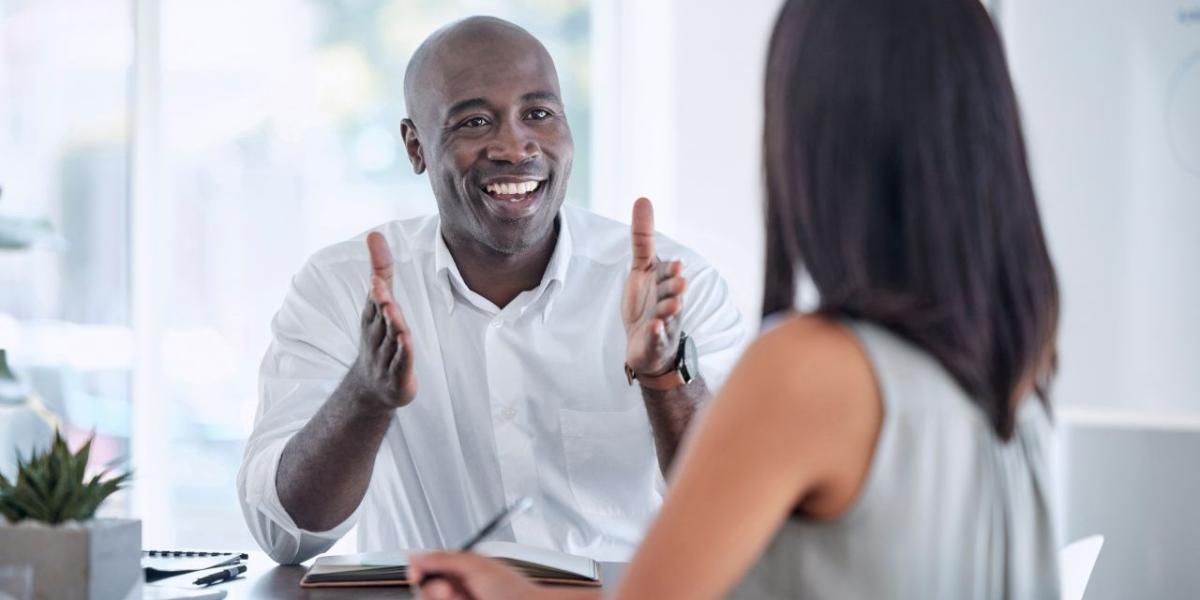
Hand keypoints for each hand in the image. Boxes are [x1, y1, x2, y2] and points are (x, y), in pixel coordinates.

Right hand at [349, 231, 416, 408]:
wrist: (371, 388)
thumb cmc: (379, 338)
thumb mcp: (379, 304)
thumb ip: (381, 270)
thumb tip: (374, 233)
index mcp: (372, 318)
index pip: (374, 300)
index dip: (376, 288)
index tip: (376, 275)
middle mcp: (376, 335)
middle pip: (380, 317)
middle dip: (380, 301)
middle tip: (378, 286)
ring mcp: (385, 356)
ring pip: (390, 337)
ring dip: (392, 323)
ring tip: (391, 308)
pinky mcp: (397, 375)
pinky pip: (401, 361)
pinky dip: (403, 351)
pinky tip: (405, 341)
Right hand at [410, 552, 542, 599]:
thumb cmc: (514, 590)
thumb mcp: (476, 566)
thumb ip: (443, 559)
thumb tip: (415, 554)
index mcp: (461, 567)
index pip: (428, 566)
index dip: (418, 570)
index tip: (416, 573)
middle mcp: (460, 586)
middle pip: (426, 589)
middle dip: (433, 590)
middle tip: (449, 590)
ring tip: (463, 598)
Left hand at [622, 197, 685, 377]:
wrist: (647, 343)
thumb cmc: (647, 301)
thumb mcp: (642, 267)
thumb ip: (643, 237)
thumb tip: (643, 198)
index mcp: (664, 282)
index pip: (667, 273)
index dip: (671, 271)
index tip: (677, 265)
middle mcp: (667, 300)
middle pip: (671, 293)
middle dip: (675, 288)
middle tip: (679, 283)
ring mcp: (663, 322)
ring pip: (667, 315)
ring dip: (668, 310)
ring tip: (667, 307)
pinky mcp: (655, 341)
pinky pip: (656, 338)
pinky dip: (656, 334)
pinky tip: (653, 328)